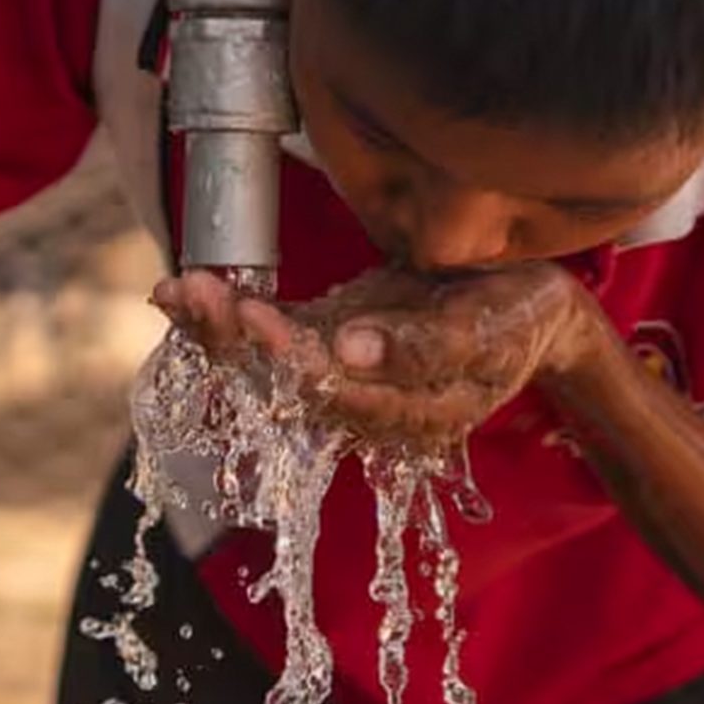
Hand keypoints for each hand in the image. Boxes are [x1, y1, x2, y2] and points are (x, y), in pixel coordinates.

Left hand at [152, 266, 606, 448]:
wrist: (527, 305)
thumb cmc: (515, 317)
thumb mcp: (485, 330)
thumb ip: (421, 347)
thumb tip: (350, 352)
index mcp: (407, 414)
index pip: (338, 393)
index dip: (291, 357)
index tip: (257, 317)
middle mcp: (364, 403)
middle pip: (285, 384)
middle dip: (235, 340)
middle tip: (198, 293)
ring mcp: (341, 371)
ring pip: (266, 364)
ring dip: (217, 329)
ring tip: (177, 289)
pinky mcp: (326, 339)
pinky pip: (267, 333)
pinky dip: (222, 316)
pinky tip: (175, 294)